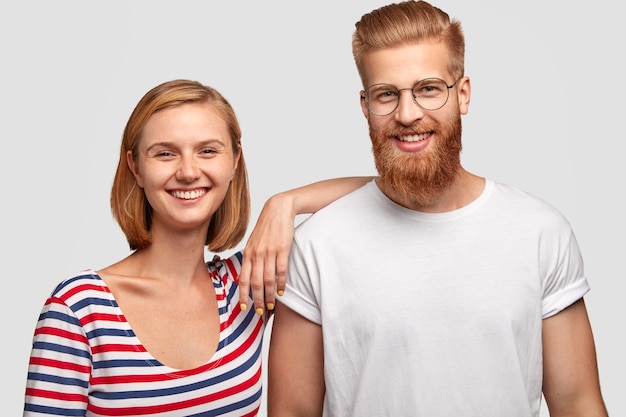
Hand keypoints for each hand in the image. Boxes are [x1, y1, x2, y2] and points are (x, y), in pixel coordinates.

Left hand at [238, 195, 294, 314]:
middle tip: (259, 313)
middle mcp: (256, 254)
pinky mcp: (282, 249)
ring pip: (268, 280)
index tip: (244, 308)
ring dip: (269, 296)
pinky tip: (281, 292)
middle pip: (255, 283)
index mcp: (248, 253)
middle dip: (257, 300)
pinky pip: (281, 271)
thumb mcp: (254, 242)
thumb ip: (252, 258)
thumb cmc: (267, 227)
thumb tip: (249, 276)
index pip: (243, 279)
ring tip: (271, 306)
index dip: (243, 295)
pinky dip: (281, 283)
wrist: (278, 209)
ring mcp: (269, 252)